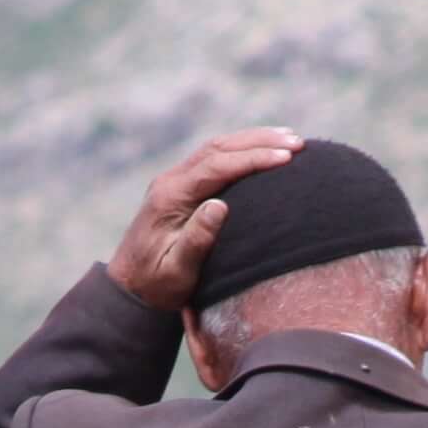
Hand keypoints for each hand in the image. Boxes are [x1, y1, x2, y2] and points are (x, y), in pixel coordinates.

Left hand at [107, 129, 301, 310]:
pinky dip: (242, 151)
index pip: (216, 166)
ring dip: (254, 141)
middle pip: (218, 148)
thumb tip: (219, 206)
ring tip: (290, 139)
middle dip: (260, 142)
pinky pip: (214, 159)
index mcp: (170, 197)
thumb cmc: (156, 286)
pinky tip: (265, 151)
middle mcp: (171, 181)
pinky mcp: (181, 187)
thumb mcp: (176, 271)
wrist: (128, 288)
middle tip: (299, 143)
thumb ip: (196, 240)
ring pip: (217, 148)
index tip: (286, 158)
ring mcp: (175, 181)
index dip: (252, 159)